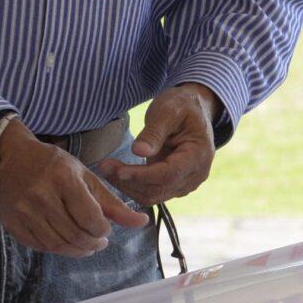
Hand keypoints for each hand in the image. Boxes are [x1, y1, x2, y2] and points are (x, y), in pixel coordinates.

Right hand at [0, 120, 147, 256]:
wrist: (7, 160)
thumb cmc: (52, 165)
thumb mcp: (84, 175)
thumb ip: (111, 201)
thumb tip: (141, 221)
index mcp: (64, 179)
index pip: (90, 217)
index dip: (103, 230)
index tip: (106, 230)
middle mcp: (42, 196)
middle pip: (74, 234)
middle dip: (92, 244)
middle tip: (99, 242)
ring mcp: (25, 212)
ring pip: (58, 244)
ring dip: (77, 250)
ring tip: (86, 245)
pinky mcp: (13, 224)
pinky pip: (40, 246)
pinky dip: (57, 249)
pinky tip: (65, 242)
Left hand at [94, 83, 218, 205]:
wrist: (192, 110)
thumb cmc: (182, 106)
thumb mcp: (168, 110)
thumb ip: (154, 132)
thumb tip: (138, 151)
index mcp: (198, 156)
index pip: (169, 174)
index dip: (142, 175)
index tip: (118, 171)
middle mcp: (195, 175)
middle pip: (158, 189)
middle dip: (129, 181)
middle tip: (104, 166)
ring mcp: (185, 183)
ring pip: (152, 195)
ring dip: (127, 186)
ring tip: (106, 168)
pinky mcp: (174, 186)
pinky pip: (151, 193)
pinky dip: (132, 186)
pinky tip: (117, 172)